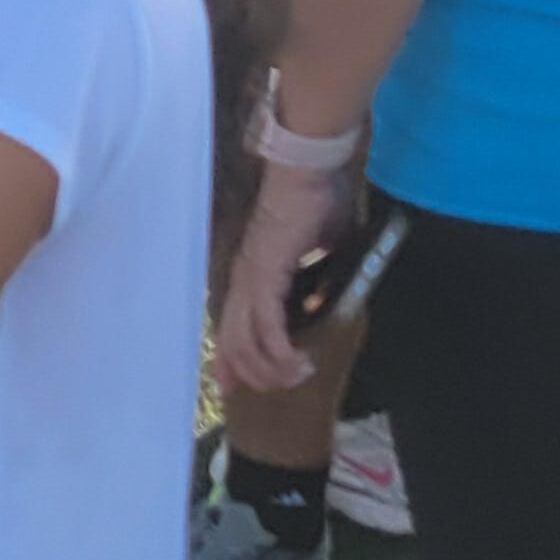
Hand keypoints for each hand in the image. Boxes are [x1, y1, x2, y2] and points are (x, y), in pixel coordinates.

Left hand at [216, 159, 361, 394]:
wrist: (308, 172)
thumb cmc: (316, 200)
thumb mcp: (323, 247)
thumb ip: (322, 274)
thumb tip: (329, 297)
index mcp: (254, 272)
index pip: (232, 324)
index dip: (230, 359)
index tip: (234, 385)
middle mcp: (244, 279)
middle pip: (233, 343)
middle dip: (252, 375)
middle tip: (281, 387)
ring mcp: (251, 279)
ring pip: (246, 344)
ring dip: (272, 369)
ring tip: (299, 375)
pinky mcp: (265, 277)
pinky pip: (267, 331)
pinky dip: (282, 354)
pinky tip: (302, 363)